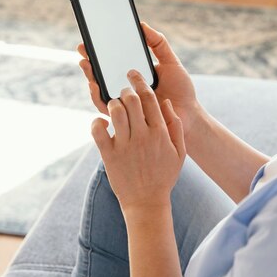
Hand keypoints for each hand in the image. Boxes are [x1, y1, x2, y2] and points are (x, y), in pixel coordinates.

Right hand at [77, 22, 200, 136]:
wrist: (189, 114)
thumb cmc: (181, 90)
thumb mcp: (171, 62)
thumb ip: (158, 44)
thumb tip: (141, 25)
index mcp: (134, 75)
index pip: (112, 62)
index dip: (100, 52)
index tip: (90, 39)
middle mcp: (126, 88)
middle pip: (102, 74)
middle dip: (89, 61)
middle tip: (83, 49)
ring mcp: (124, 102)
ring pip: (99, 89)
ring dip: (90, 76)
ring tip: (86, 64)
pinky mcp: (125, 117)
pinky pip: (106, 107)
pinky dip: (97, 96)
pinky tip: (95, 84)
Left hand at [91, 73, 185, 215]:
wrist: (147, 202)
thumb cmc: (164, 176)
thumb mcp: (179, 152)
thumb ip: (175, 125)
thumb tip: (166, 103)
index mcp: (160, 132)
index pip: (150, 98)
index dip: (141, 82)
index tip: (134, 74)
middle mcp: (143, 136)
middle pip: (131, 100)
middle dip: (125, 89)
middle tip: (122, 89)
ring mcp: (125, 145)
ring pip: (115, 111)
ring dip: (112, 103)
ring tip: (114, 105)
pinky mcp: (109, 155)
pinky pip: (97, 130)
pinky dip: (97, 122)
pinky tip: (102, 123)